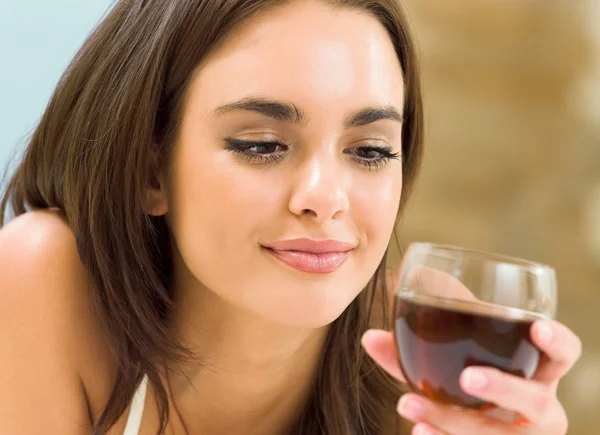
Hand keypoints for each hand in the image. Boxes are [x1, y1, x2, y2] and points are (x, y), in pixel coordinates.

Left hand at [361, 319, 580, 433]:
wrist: (475, 426)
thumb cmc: (469, 376)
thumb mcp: (450, 356)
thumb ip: (414, 345)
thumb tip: (369, 337)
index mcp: (537, 371)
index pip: (565, 354)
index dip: (558, 342)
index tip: (536, 328)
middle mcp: (540, 408)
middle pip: (538, 402)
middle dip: (505, 390)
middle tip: (468, 378)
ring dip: (452, 421)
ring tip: (408, 404)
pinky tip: (418, 430)